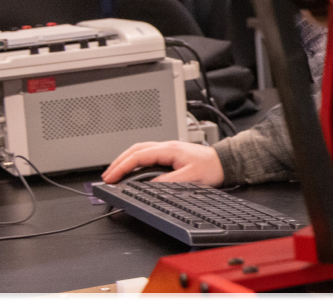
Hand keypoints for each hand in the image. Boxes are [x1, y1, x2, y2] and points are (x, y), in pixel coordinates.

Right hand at [101, 141, 224, 185]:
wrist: (225, 162)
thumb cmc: (211, 168)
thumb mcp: (190, 178)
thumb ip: (168, 182)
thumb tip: (149, 186)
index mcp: (169, 149)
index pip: (138, 156)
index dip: (122, 167)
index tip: (111, 178)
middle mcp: (166, 146)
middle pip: (135, 150)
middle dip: (118, 162)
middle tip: (107, 176)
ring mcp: (168, 149)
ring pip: (140, 151)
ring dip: (125, 160)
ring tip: (115, 173)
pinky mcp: (170, 153)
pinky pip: (147, 154)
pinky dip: (135, 161)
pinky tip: (132, 169)